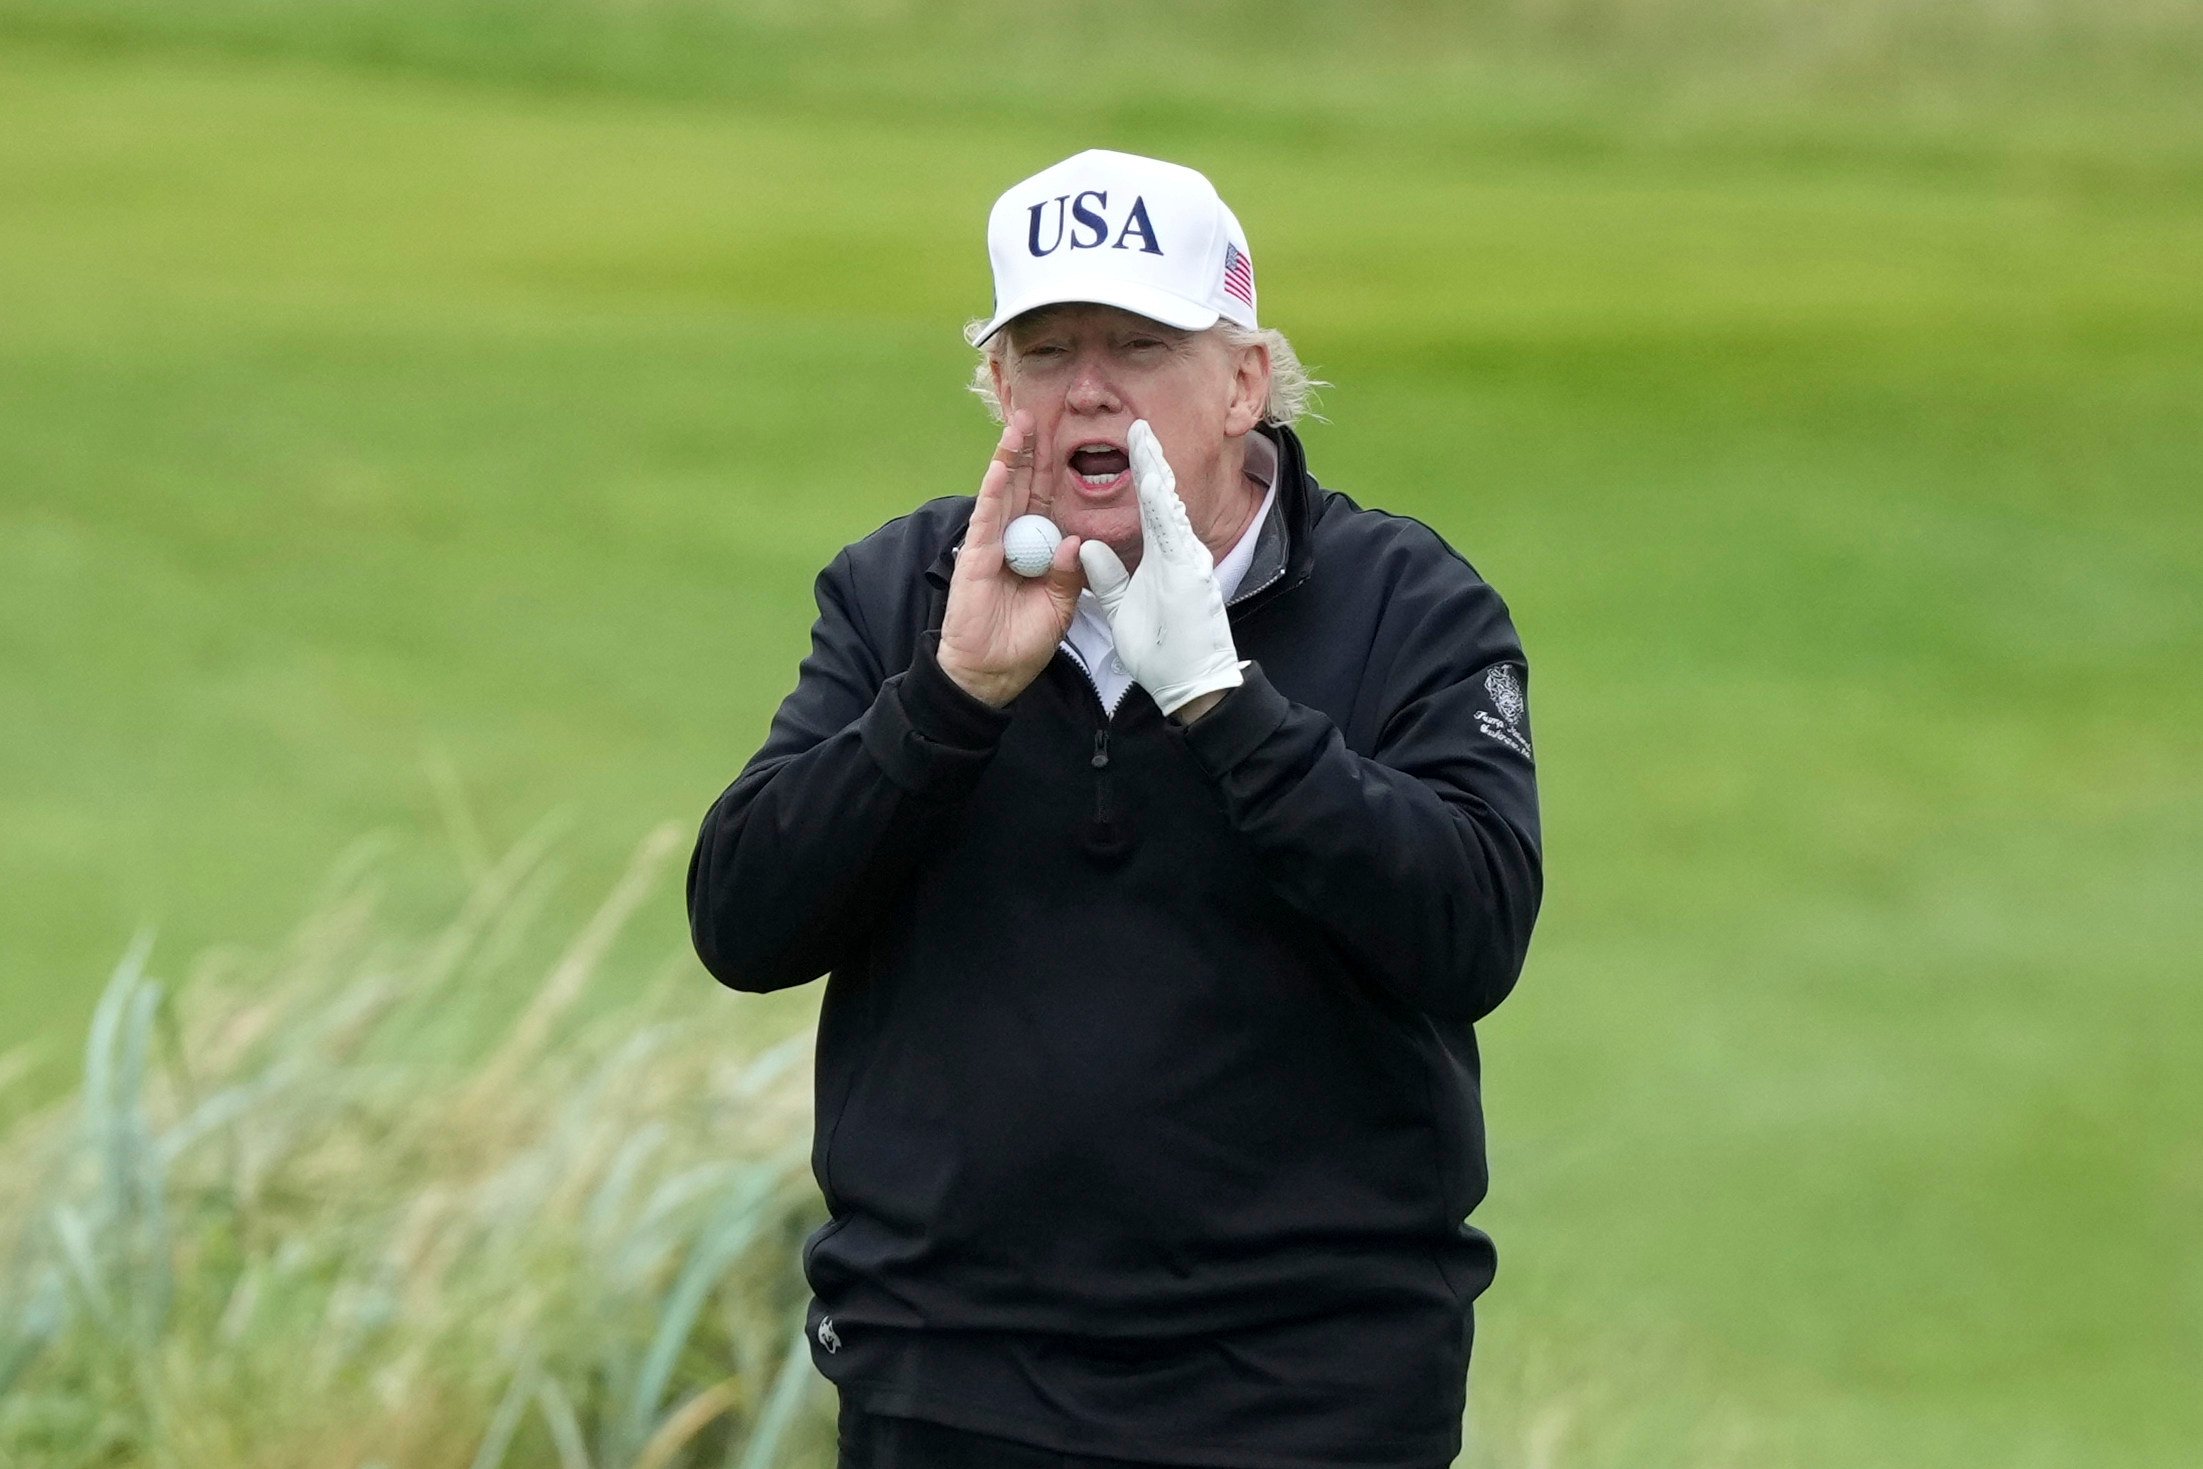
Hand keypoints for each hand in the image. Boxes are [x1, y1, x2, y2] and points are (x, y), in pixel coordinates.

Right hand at [938, 412, 1086, 707]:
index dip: (1053, 472)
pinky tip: (1001, 464)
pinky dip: (993, 489)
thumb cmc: (1023, 644)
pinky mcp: (975, 556)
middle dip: (1032, 451)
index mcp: (1036, 550)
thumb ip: (1068, 574)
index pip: (1045, 503)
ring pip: (1003, 491)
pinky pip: (986, 517)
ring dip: (1010, 457)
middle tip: (1040, 413)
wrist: (991, 674)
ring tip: (1020, 422)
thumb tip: (1075, 540)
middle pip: (1023, 487)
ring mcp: (992, 545)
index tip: (1067, 440)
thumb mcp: (1059, 607)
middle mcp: (1013, 540)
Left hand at [1076, 420, 1244, 718]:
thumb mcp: (1121, 608)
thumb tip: (1087, 547)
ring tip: (1145, 437)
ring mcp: (1186, 561)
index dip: (1137, 478)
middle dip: (1150, 462)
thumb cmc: (1162, 652)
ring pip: (1168, 507)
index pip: (1145, 510)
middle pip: (1159, 499)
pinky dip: (1163, 505)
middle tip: (1140, 426)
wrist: (1188, 684)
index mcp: (1162, 559)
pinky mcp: (1189, 573)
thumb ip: (1106, 577)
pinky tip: (1153, 479)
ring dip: (1157, 471)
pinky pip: (1172, 533)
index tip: (1128, 448)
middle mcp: (1177, 554)